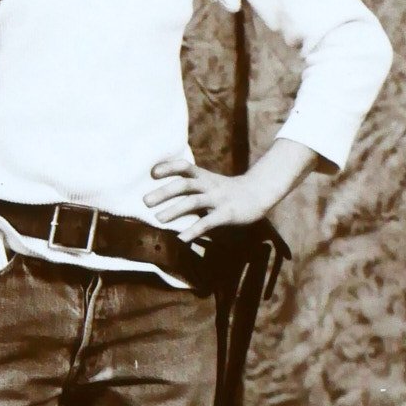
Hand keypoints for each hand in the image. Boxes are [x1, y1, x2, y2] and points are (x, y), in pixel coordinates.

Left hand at [143, 138, 312, 241]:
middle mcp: (209, 185)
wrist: (260, 193)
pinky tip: (182, 238)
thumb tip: (163, 193)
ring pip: (194, 202)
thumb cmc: (228, 190)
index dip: (168, 167)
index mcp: (204, 177)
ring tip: (158, 220)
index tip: (152, 173)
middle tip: (145, 202)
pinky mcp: (227, 214)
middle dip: (164, 193)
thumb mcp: (210, 183)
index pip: (184, 166)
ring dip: (174, 210)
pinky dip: (194, 230)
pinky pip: (208, 222)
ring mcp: (218, 199)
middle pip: (184, 185)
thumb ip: (191, 186)